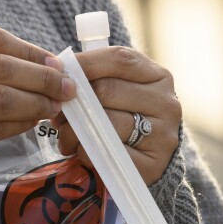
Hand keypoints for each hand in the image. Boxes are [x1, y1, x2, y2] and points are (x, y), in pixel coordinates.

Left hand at [50, 46, 180, 185]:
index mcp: (158, 76)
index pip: (119, 59)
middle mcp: (166, 103)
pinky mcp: (153, 164)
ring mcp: (163, 135)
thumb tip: (56, 68)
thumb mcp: (117, 89)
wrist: (148, 158)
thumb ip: (94, 76)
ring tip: (65, 135)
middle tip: (57, 112)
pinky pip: (106, 152)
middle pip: (107, 90)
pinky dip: (85, 152)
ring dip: (74, 130)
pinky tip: (80, 150)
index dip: (85, 63)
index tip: (59, 72)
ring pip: (106, 123)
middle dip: (74, 100)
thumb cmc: (125, 117)